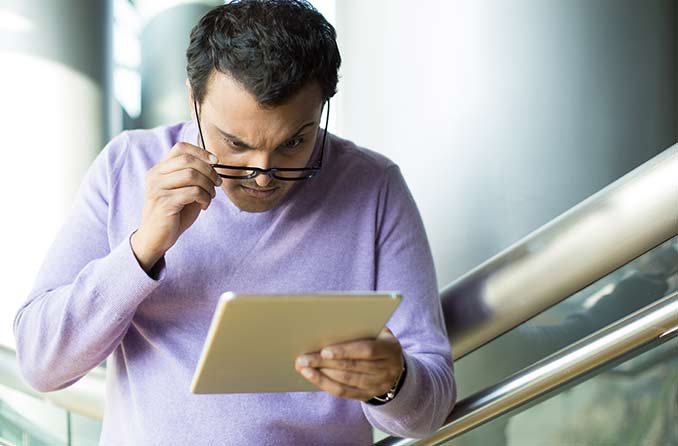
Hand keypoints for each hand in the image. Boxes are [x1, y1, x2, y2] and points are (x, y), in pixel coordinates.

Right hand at [131, 142, 221, 272]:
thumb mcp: (183, 191)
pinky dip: (205, 198)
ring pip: (192, 175)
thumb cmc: (173, 214)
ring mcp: (157, 188)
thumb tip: (213, 165)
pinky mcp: (164, 202)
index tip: (215, 161)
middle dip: (209, 170)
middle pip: (188, 159)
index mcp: (159, 170)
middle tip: (217, 183)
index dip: (201, 151)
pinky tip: (204, 206)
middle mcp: (155, 176)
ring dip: (208, 186)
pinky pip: (193, 192)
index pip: (180, 148)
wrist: (156, 238)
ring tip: (210, 196)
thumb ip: (193, 177)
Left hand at [295, 328, 403, 400]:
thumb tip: (329, 325)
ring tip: (303, 367)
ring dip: (322, 374)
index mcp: (391, 348)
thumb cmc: (378, 340)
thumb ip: (360, 328)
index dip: (345, 351)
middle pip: (352, 367)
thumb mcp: (378, 331)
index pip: (367, 350)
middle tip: (303, 358)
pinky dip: (326, 384)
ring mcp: (379, 385)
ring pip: (346, 381)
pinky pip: (345, 392)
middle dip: (325, 362)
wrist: (394, 365)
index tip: (324, 350)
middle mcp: (388, 369)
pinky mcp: (368, 395)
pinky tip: (312, 377)